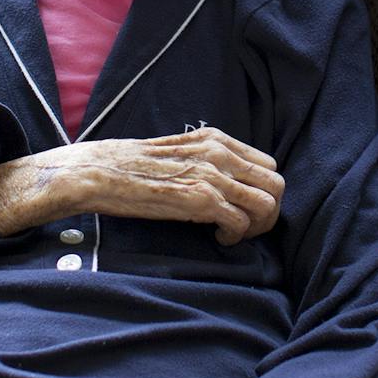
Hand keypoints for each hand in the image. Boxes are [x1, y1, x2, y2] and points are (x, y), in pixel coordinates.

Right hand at [64, 126, 283, 245]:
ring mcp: (212, 176)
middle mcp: (220, 154)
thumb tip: (230, 182)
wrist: (101, 172)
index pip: (268, 165)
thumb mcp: (180, 150)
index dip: (263, 191)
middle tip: (247, 226)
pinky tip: (218, 238)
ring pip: (267, 205)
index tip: (246, 207)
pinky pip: (241, 224)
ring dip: (257, 226)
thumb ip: (208, 159)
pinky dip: (235, 237)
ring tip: (233, 233)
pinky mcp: (201, 200)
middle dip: (268, 211)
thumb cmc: (134, 166)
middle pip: (276, 185)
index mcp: (216, 140)